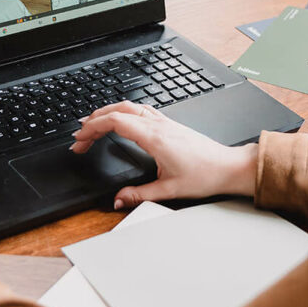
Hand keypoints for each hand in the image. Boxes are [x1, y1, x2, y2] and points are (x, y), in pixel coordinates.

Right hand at [71, 101, 257, 208]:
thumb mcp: (169, 190)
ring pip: (130, 106)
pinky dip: (124, 112)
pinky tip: (121, 120)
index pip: (116, 122)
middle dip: (94, 120)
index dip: (93, 128)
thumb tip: (118, 200)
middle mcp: (158, 125)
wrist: (227, 166)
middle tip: (80, 136)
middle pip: (118, 110)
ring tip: (93, 124)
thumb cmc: (205, 175)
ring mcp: (164, 121)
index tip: (80, 139)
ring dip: (108, 112)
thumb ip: (140, 195)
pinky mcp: (169, 124)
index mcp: (154, 137)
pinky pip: (141, 109)